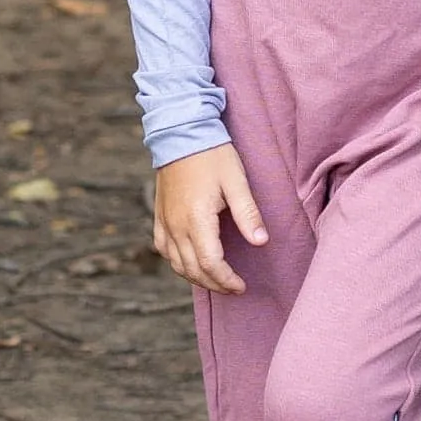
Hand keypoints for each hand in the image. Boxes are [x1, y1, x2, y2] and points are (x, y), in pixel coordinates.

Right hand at [153, 142, 265, 293]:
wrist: (181, 132)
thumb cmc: (212, 154)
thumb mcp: (237, 181)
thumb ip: (248, 214)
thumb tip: (261, 242)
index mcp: (197, 219)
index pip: (211, 264)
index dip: (226, 280)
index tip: (241, 286)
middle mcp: (177, 225)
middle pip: (194, 269)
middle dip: (215, 284)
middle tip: (234, 287)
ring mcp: (165, 221)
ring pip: (177, 264)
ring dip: (197, 277)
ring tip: (216, 280)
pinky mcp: (159, 215)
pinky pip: (164, 249)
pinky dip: (177, 263)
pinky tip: (190, 263)